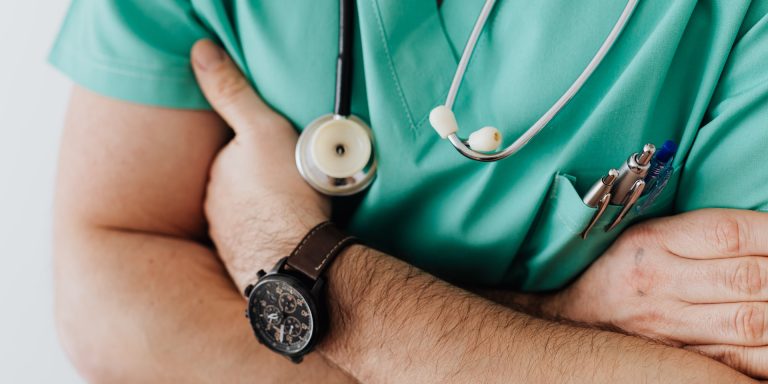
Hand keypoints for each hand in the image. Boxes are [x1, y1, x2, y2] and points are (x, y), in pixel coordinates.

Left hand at [191, 39, 329, 291]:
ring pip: (248, 215)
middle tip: (295, 182)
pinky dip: (271, 238)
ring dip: (266, 212)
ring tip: (297, 212)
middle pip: (240, 185)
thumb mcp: (262, 129)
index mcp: (217, 173)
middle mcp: (214, 207)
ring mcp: (228, 238)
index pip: (234, 154)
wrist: (296, 259)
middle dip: (261, 182)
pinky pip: (259, 243)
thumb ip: (231, 92)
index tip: (285, 155)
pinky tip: (290, 238)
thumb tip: (200, 52)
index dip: (261, 151)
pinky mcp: (244, 264)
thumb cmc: (285, 192)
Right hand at [546, 209, 767, 377]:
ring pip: (752, 322)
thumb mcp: (646, 236)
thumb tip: (765, 235)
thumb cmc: (618, 270)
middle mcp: (661, 283)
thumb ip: (700, 234)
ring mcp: (671, 326)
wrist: (571, 318)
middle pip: (747, 278)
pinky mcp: (682, 358)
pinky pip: (741, 360)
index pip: (728, 233)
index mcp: (653, 242)